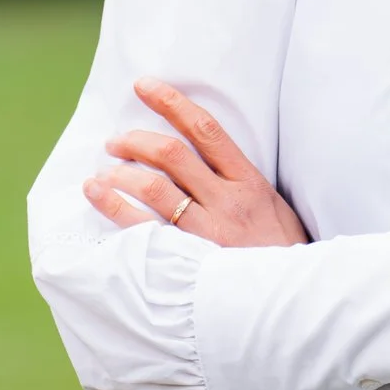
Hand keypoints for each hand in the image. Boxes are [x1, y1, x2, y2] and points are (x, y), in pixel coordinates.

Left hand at [83, 77, 308, 248]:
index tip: (144, 86)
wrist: (292, 303)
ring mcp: (208, 230)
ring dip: (120, 172)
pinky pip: (144, 228)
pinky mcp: (190, 259)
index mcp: (248, 181)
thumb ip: (240, 182)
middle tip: (115, 142)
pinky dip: (115, 207)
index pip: (205, 129)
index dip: (171, 102)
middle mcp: (227, 200)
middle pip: (171, 154)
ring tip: (102, 173)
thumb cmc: (280, 254)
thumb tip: (205, 156)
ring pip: (154, 186)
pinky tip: (97, 193)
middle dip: (135, 141)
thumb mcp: (272, 207)